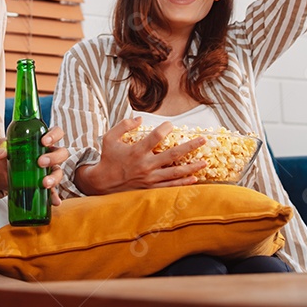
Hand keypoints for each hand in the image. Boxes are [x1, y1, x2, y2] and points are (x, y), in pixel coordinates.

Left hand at [0, 126, 70, 204]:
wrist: (2, 170)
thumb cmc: (9, 153)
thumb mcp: (3, 147)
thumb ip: (1, 147)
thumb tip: (2, 154)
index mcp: (43, 141)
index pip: (57, 133)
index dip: (54, 135)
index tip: (44, 141)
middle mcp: (50, 154)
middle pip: (62, 153)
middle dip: (53, 158)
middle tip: (40, 162)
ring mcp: (49, 170)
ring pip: (59, 172)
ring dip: (54, 178)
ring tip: (44, 183)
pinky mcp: (45, 184)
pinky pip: (54, 190)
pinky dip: (54, 196)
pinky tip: (54, 201)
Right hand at [78, 118, 206, 194]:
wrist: (102, 183)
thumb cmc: (107, 158)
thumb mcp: (110, 138)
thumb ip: (124, 126)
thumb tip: (140, 118)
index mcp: (136, 151)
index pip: (156, 137)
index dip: (165, 128)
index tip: (171, 124)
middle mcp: (145, 165)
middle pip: (172, 155)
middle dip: (190, 147)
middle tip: (203, 140)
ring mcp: (150, 178)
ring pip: (175, 172)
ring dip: (191, 167)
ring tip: (205, 162)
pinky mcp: (150, 188)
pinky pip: (170, 186)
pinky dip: (183, 183)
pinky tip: (194, 178)